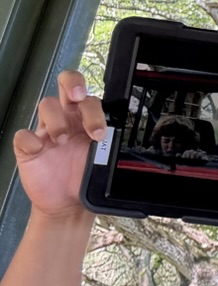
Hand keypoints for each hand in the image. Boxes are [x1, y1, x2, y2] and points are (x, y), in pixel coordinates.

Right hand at [11, 71, 104, 220]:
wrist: (68, 201)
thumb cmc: (86, 175)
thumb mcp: (104, 158)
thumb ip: (113, 145)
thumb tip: (126, 144)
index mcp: (87, 118)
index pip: (90, 97)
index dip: (94, 105)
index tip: (99, 128)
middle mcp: (67, 118)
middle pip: (67, 83)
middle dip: (73, 84)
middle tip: (78, 98)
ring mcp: (47, 130)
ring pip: (47, 104)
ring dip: (57, 119)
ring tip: (63, 140)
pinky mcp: (28, 147)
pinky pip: (23, 135)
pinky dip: (31, 140)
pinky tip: (40, 149)